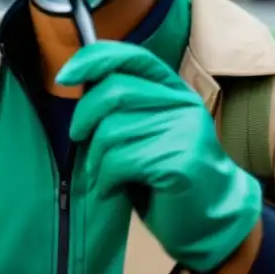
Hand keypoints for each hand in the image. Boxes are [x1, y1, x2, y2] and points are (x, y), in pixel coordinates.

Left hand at [57, 42, 261, 273]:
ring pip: (112, 130)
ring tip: (102, 174)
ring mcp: (184, 130)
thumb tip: (74, 79)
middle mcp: (181, 102)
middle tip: (79, 138)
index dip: (92, 59)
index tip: (64, 78)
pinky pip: (120, 161)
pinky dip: (105, 179)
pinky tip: (111, 189)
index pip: (130, 56)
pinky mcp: (179, 162)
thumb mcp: (145, 127)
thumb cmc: (166, 170)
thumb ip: (121, 103)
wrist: (210, 217)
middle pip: (114, 91)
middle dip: (84, 117)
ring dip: (95, 158)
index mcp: (171, 88)